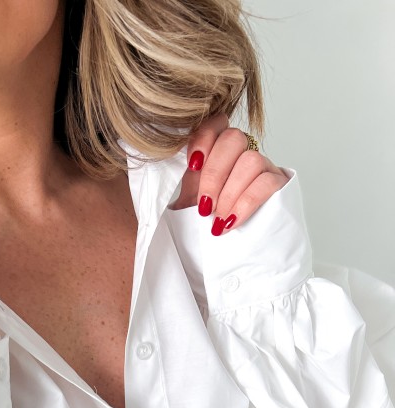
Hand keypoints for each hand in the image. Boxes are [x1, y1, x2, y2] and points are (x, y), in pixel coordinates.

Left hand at [168, 113, 290, 234]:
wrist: (234, 250)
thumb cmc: (209, 222)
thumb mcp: (190, 202)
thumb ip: (184, 182)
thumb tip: (163, 169)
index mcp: (218, 150)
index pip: (215, 123)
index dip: (204, 138)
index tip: (193, 165)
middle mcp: (243, 152)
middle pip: (233, 138)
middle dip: (214, 175)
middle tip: (204, 207)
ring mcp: (264, 165)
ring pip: (251, 160)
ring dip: (230, 193)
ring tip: (217, 220)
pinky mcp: (280, 183)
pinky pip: (266, 182)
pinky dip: (245, 203)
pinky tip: (231, 222)